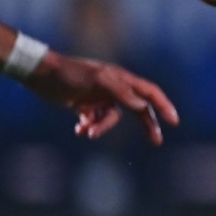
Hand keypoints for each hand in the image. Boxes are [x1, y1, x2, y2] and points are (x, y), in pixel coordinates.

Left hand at [27, 53, 180, 145]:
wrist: (42, 75)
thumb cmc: (71, 74)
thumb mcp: (99, 81)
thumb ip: (122, 92)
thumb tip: (143, 106)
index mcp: (122, 79)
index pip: (150, 93)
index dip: (164, 106)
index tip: (173, 121)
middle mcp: (114, 88)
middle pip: (138, 109)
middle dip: (146, 125)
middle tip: (156, 141)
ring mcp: (100, 97)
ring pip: (110, 119)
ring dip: (100, 127)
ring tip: (85, 131)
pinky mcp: (85, 105)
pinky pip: (94, 121)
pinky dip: (88, 127)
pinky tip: (78, 129)